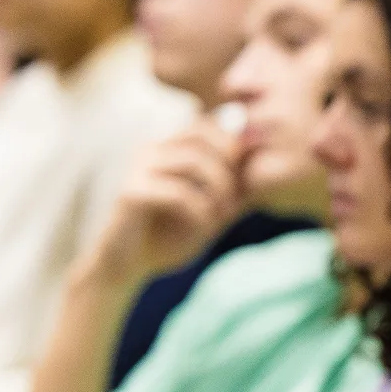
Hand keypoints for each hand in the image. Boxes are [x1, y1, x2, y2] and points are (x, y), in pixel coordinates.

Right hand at [85, 119, 243, 291]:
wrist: (128, 266)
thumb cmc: (170, 238)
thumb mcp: (212, 211)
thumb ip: (233, 188)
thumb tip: (262, 165)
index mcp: (168, 149)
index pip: (207, 125)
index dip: (233, 148)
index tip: (244, 184)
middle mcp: (152, 150)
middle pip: (203, 135)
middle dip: (229, 169)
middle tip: (235, 203)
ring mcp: (139, 168)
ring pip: (194, 161)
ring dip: (219, 190)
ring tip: (222, 216)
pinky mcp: (131, 193)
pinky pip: (178, 193)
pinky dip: (200, 211)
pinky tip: (205, 228)